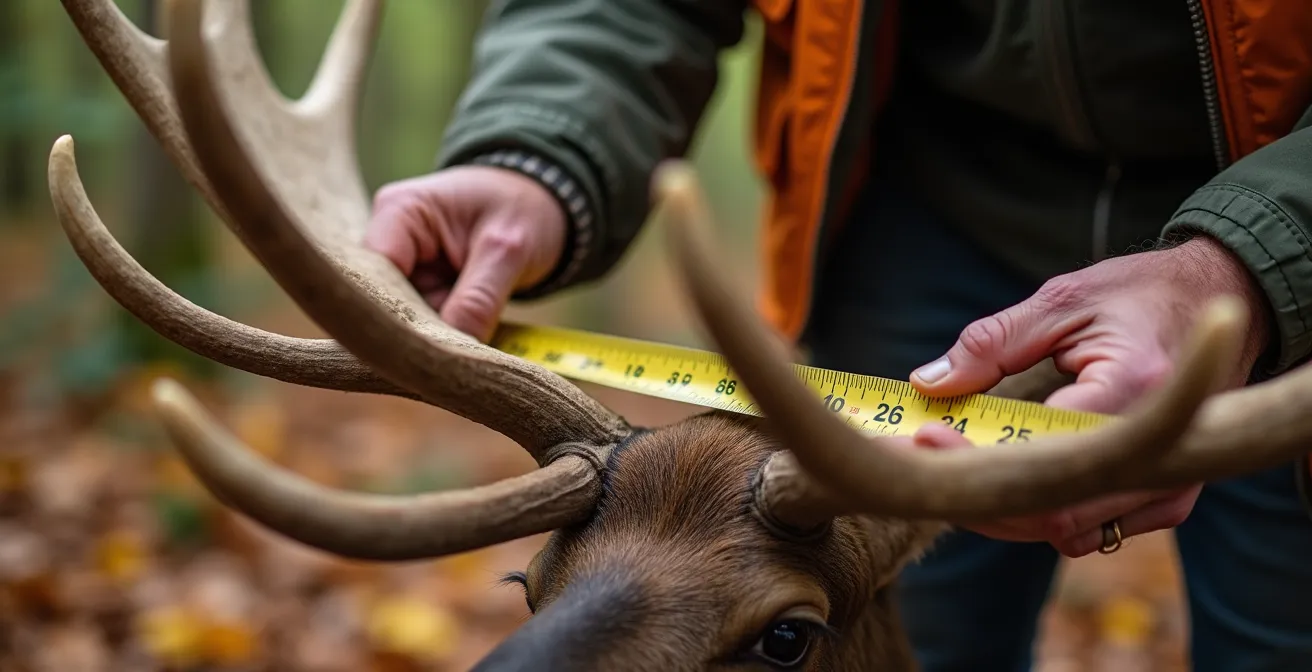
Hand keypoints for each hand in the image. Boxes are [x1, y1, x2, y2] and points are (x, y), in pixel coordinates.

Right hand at [365, 166, 567, 341]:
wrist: (539, 206)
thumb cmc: (522, 210)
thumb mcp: (510, 249)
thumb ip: (479, 299)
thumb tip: (452, 356)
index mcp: (399, 211)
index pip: (373, 277)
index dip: (392, 319)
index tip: (425, 355)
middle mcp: (388, 240)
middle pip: (383, 303)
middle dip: (416, 335)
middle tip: (449, 367)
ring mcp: (401, 269)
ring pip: (404, 322)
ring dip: (434, 340)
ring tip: (464, 357)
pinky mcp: (417, 291)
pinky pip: (423, 326)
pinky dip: (444, 339)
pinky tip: (462, 352)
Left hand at [907, 235, 1271, 556]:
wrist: (1224, 303)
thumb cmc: (1139, 296)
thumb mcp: (1061, 300)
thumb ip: (993, 342)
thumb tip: (928, 384)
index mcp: (1132, 387)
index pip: (1045, 449)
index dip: (978, 457)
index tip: (924, 440)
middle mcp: (1161, 446)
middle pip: (1052, 506)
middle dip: (978, 495)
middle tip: (920, 467)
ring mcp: (1169, 480)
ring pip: (1065, 530)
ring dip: (1003, 510)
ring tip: (951, 474)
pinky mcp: (1167, 497)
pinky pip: (1088, 530)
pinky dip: (1039, 515)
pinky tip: (1003, 483)